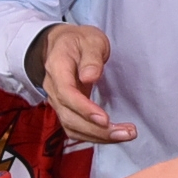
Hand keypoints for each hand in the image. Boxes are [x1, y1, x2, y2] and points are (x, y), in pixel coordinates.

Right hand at [35, 23, 132, 144]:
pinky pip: (77, 128)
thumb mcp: (90, 40)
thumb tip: (90, 77)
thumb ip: (91, 57)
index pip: (66, 94)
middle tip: (125, 132)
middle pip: (69, 117)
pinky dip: (95, 136)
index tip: (104, 118)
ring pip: (72, 127)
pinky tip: (114, 135)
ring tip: (125, 135)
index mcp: (57, 67)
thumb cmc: (79, 41)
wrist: (62, 45)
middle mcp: (53, 88)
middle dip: (96, 130)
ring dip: (98, 136)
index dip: (84, 108)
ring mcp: (58, 101)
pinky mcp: (66, 110)